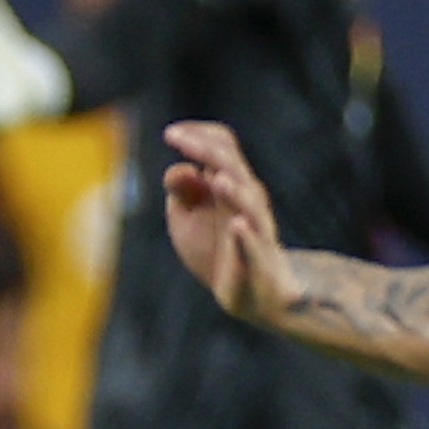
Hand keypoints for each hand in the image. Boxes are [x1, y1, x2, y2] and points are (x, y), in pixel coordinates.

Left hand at [160, 120, 288, 323]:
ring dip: (233, 192)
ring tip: (217, 180)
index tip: (170, 134)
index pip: (223, 146)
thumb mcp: (186, 219)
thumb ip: (181, 193)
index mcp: (230, 183)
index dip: (199, 135)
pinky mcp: (257, 261)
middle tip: (178, 139)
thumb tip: (178, 170)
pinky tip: (237, 225)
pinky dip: (246, 236)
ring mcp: (256, 228)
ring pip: (249, 203)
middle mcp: (247, 198)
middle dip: (206, 151)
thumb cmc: (215, 249)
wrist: (249, 294)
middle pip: (233, 166)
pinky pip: (254, 245)